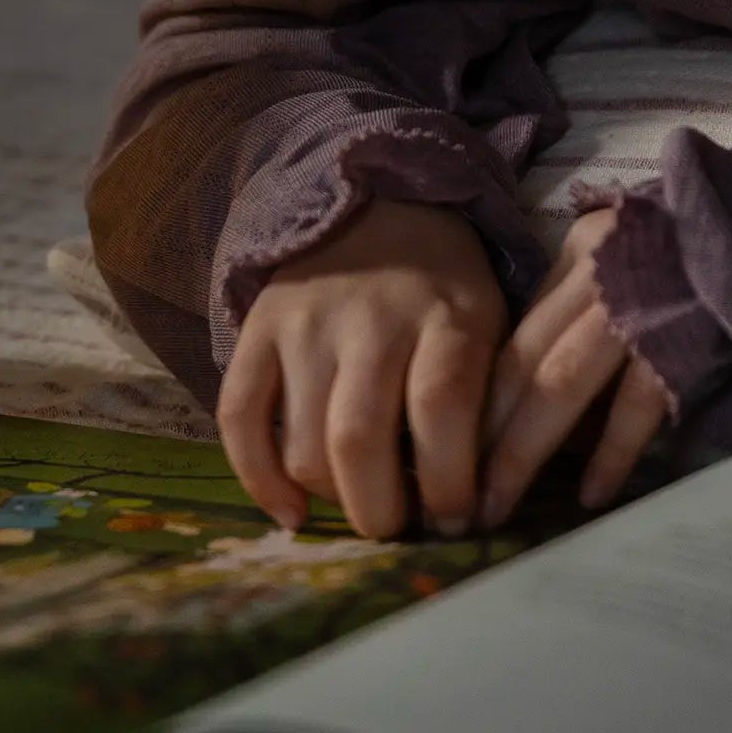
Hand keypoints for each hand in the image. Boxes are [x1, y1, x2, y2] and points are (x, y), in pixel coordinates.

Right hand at [217, 200, 507, 540]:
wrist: (383, 206)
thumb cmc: (448, 290)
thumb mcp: (493, 328)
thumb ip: (486, 405)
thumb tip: (468, 512)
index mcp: (446, 315)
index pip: (439, 408)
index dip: (447, 483)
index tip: (457, 520)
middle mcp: (370, 318)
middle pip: (357, 438)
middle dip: (379, 511)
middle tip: (398, 526)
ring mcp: (305, 323)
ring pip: (301, 445)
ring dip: (331, 499)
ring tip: (359, 502)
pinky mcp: (257, 328)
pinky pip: (238, 416)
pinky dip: (257, 480)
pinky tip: (291, 514)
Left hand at [478, 207, 671, 527]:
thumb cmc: (699, 250)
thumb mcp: (626, 255)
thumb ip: (577, 304)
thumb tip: (524, 384)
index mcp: (581, 252)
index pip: (511, 333)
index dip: (473, 396)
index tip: (446, 447)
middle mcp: (599, 277)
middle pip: (521, 363)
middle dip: (482, 435)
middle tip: (455, 495)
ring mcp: (640, 309)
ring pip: (560, 385)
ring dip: (523, 451)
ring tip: (498, 505)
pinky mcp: (684, 342)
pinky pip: (635, 406)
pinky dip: (610, 453)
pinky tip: (587, 495)